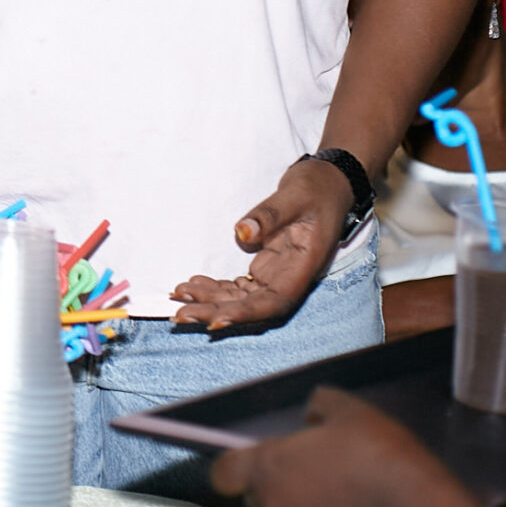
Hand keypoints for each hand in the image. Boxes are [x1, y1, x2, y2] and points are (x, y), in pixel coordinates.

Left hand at [170, 157, 349, 328]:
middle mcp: (290, 278)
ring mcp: (277, 276)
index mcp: (304, 267)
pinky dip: (215, 288)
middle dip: (217, 312)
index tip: (216, 321)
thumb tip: (241, 233)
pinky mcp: (266, 269)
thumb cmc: (316, 189)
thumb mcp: (294, 195)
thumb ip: (270, 215)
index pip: (275, 302)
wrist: (327, 184)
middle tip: (180, 313)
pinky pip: (239, 286)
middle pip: (253, 306)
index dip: (246, 313)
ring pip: (242, 299)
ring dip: (210, 302)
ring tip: (178, 296)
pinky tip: (191, 284)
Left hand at [211, 387, 505, 506]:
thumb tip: (310, 415)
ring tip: (349, 504)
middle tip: (317, 481)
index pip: (224, 473)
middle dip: (278, 491)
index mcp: (270, 468)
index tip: (252, 463)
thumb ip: (321, 406)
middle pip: (258, 500)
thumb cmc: (382, 459)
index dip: (235, 467)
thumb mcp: (352, 412)